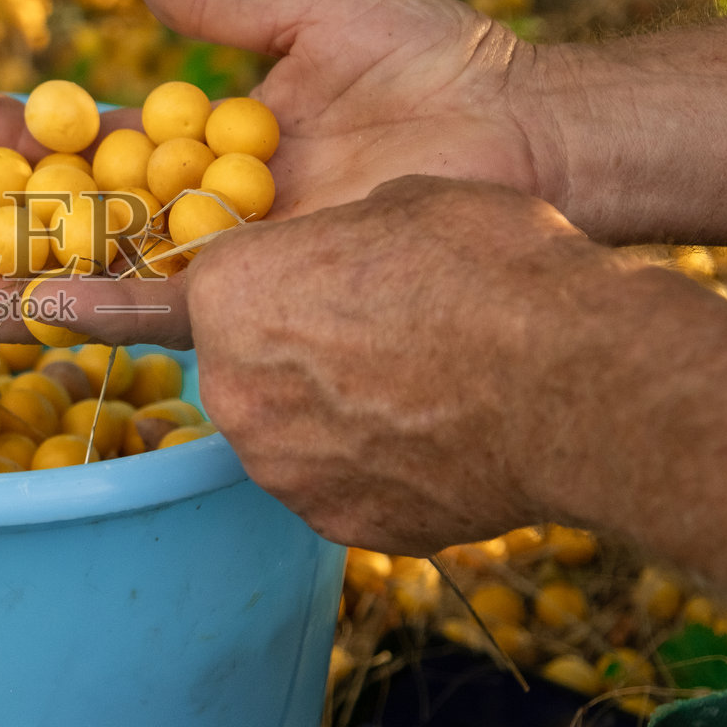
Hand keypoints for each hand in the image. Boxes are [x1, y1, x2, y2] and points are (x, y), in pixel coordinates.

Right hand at [0, 0, 555, 346]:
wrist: (523, 132)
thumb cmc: (433, 62)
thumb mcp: (312, 7)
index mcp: (201, 137)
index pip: (85, 136)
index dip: (14, 131)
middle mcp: (201, 207)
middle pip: (72, 219)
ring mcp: (228, 258)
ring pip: (96, 273)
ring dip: (9, 284)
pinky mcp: (260, 299)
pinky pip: (158, 309)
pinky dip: (84, 312)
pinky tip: (19, 315)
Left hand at [185, 175, 635, 554]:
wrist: (575, 381)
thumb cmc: (490, 268)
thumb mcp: (405, 202)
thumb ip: (342, 236)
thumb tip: (349, 252)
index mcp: (230, 293)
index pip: (191, 288)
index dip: (205, 285)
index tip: (150, 301)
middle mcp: (234, 388)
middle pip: (244, 362)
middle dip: (291, 348)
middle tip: (375, 331)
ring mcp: (283, 468)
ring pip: (290, 430)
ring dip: (332, 413)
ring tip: (421, 388)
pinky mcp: (339, 524)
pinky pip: (341, 484)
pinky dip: (375, 468)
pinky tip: (437, 439)